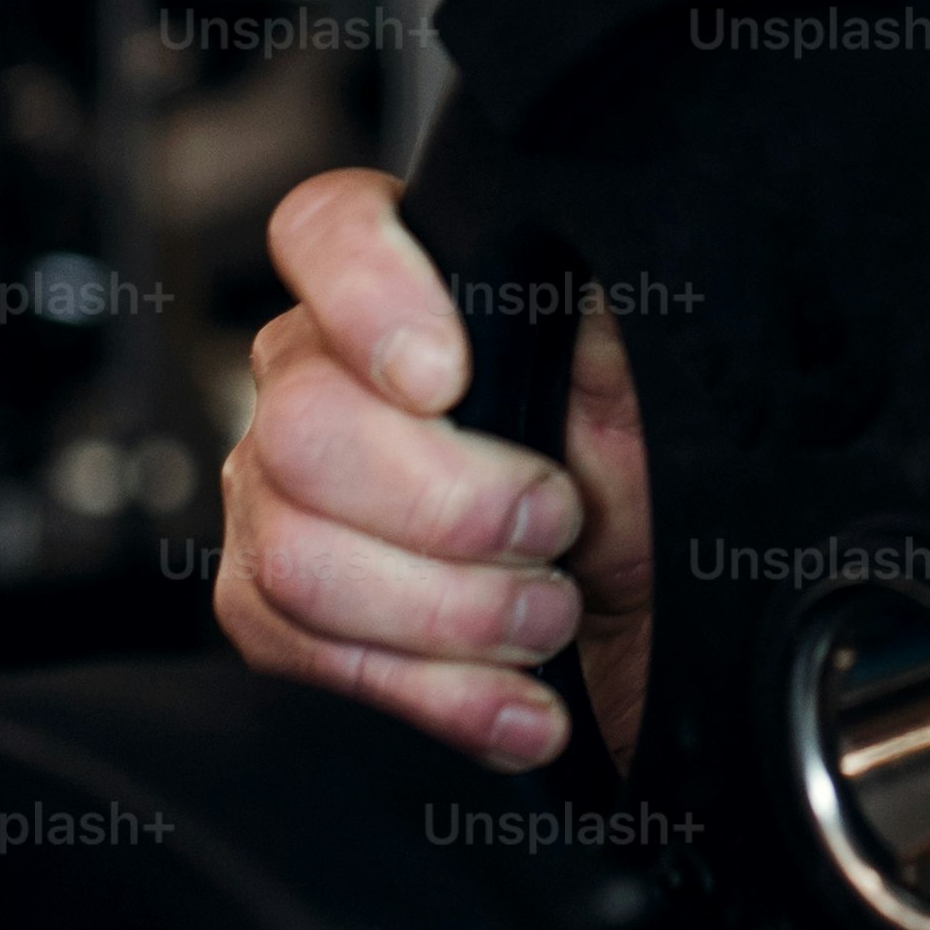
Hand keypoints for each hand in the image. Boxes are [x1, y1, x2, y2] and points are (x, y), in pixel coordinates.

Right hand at [210, 166, 651, 767]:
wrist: (644, 639)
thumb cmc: (648, 504)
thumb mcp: (656, 400)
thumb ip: (607, 323)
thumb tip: (594, 254)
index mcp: (415, 296)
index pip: (326, 231)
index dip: (367, 295)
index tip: (446, 377)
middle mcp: (321, 382)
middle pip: (300, 425)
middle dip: (452, 505)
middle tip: (553, 527)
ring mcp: (278, 498)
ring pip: (299, 557)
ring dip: (454, 612)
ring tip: (547, 617)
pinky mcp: (273, 610)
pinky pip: (304, 655)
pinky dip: (437, 693)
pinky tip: (517, 698)